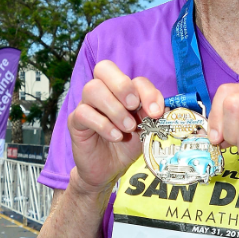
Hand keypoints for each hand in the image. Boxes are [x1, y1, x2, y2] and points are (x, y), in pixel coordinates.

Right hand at [67, 61, 164, 194]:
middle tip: (133, 106)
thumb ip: (153, 116)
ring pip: (92, 89)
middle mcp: (103, 91)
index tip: (155, 112)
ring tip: (127, 127)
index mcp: (122, 91)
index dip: (147, 92)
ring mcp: (86, 104)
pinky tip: (115, 137)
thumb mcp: (145, 129)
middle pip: (104, 68)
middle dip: (122, 86)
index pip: (134, 78)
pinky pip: (83, 112)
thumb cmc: (127, 145)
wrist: (109, 169)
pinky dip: (103, 125)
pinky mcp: (75, 121)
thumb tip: (163, 108)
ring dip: (114, 108)